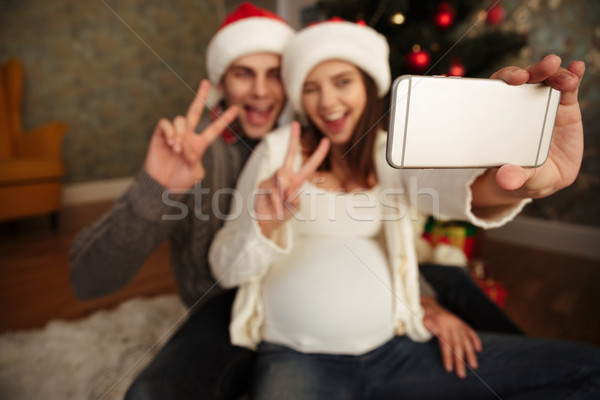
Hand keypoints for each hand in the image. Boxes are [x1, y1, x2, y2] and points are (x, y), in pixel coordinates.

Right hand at [144, 80, 238, 188]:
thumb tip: (186, 145)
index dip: (225, 120)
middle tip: (206, 82)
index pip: (214, 129)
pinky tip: (171, 142)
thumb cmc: (180, 182)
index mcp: (199, 144)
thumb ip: (195, 160)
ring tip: (177, 148)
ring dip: (180, 132)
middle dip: (200, 96)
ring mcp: (174, 134)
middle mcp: (187, 136)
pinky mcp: (160, 136)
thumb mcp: (194, 173)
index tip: (236, 109)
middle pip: (194, 111)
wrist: (161, 186)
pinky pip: (165, 124)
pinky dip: (169, 131)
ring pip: (180, 120)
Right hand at [255, 121, 329, 236]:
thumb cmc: (281, 215)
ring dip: (284, 190)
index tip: (326, 141)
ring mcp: (273, 179)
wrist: (265, 223)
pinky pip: (273, 189)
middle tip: (295, 123)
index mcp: (296, 181)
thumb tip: (288, 188)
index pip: (309, 165)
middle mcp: (285, 177)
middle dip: (293, 139)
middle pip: (289, 155)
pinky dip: (276, 201)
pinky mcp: (263, 185)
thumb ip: (294, 198)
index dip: (318, 154)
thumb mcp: (294, 208)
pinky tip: (276, 208)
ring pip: (281, 175)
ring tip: (282, 204)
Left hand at [421, 296, 481, 378]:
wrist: (429, 306)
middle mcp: (452, 324)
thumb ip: (427, 324)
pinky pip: (471, 332)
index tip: (449, 369)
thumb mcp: (421, 318)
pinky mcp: (462, 324)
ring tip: (474, 366)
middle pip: (457, 344)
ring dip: (470, 353)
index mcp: (441, 324)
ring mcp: (458, 324)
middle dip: (459, 360)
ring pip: (466, 340)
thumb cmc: (423, 316)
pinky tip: (478, 349)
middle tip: (461, 374)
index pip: (446, 343)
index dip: (447, 356)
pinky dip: (475, 340)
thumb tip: (434, 330)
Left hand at [488, 54, 585, 199]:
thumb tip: (505, 180)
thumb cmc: (523, 174)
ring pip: (546, 80)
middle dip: (532, 71)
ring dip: (555, 73)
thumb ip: (513, 176)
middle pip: (523, 79)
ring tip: (566, 79)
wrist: (543, 178)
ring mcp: (542, 103)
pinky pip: (568, 87)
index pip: (498, 91)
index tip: (515, 79)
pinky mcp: (564, 106)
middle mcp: (519, 105)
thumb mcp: (518, 178)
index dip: (504, 80)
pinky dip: (572, 75)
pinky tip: (577, 68)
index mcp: (501, 117)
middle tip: (542, 69)